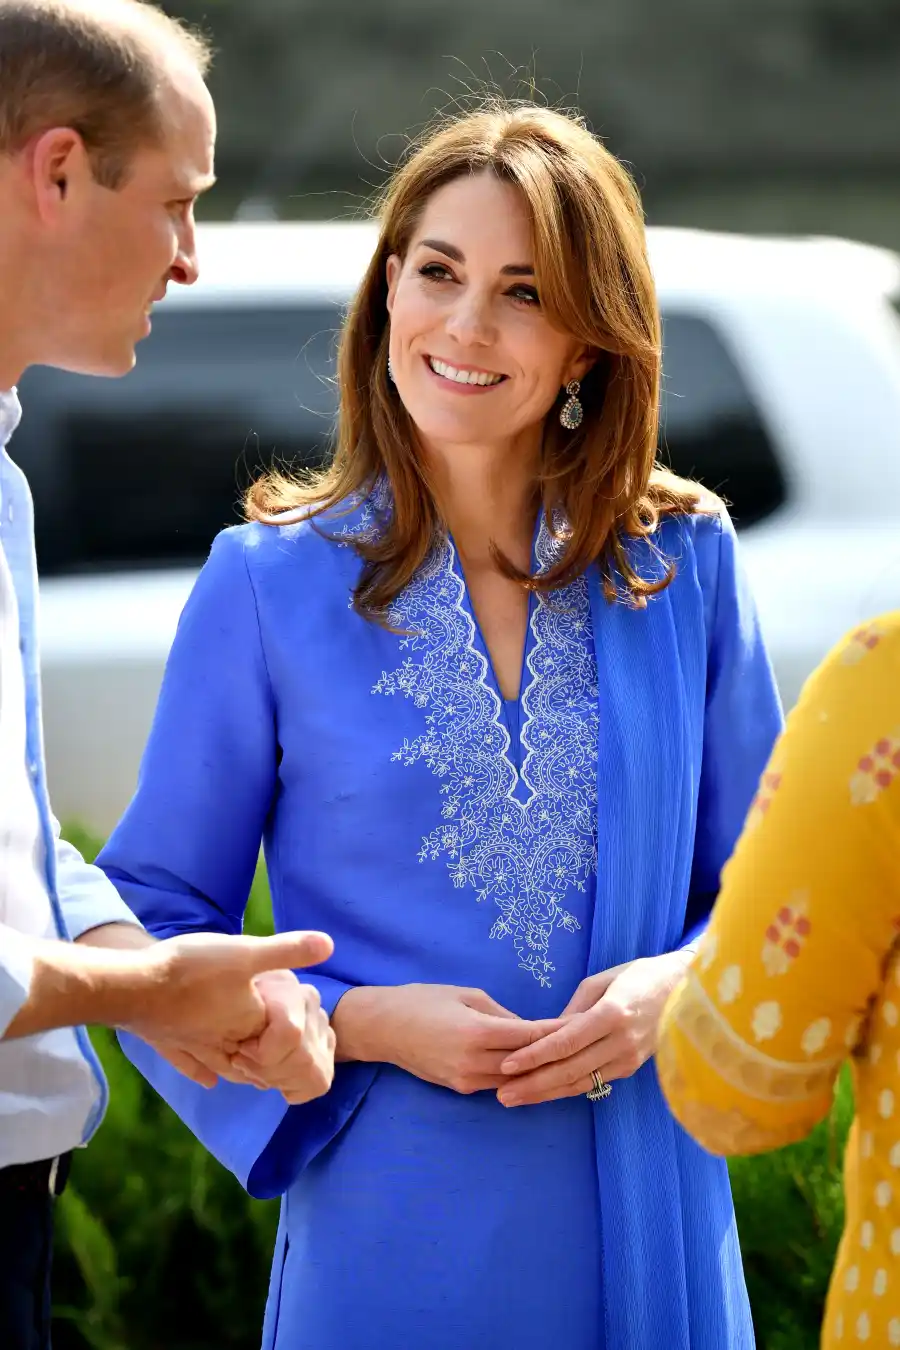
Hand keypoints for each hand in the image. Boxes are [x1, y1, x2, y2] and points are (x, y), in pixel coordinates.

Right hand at [122, 930, 333, 1086]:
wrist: (132, 986)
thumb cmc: (193, 970)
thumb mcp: (246, 952)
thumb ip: (287, 951)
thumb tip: (330, 944)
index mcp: (248, 1026)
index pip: (280, 1042)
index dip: (296, 1038)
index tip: (308, 1035)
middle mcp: (223, 1045)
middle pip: (254, 1062)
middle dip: (270, 1063)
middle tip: (287, 1066)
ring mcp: (193, 1047)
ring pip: (224, 1067)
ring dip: (241, 1071)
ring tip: (254, 1077)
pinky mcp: (168, 1043)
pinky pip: (189, 1064)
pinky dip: (201, 1073)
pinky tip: (210, 1082)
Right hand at [330, 983, 564, 1094]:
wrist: (384, 1027)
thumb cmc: (424, 1000)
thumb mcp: (466, 995)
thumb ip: (501, 1014)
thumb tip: (530, 1028)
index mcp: (477, 1032)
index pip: (529, 1036)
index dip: (558, 1032)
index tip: (584, 1026)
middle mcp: (474, 1062)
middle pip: (527, 1063)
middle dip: (555, 1055)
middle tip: (586, 1046)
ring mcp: (466, 1080)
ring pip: (515, 1080)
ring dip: (539, 1070)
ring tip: (568, 1061)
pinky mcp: (460, 1088)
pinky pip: (497, 1083)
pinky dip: (517, 1077)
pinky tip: (534, 1069)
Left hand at [495, 952, 689, 1106]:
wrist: (687, 991)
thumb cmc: (640, 976)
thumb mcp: (603, 980)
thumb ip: (575, 1009)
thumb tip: (549, 1033)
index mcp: (612, 1014)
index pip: (566, 1042)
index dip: (535, 1056)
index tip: (507, 1064)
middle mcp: (622, 1041)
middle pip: (570, 1070)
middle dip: (533, 1084)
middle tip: (502, 1094)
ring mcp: (630, 1059)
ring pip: (581, 1083)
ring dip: (546, 1093)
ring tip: (516, 1098)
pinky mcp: (632, 1068)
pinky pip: (595, 1081)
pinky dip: (567, 1089)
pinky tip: (544, 1092)